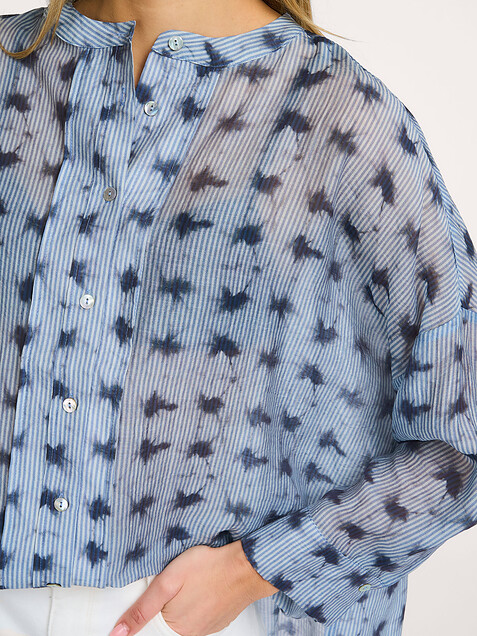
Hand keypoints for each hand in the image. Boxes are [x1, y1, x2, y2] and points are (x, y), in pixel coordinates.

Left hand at [108, 539, 278, 635]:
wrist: (248, 566)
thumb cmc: (209, 567)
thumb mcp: (168, 581)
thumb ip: (143, 607)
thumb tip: (118, 633)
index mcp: (176, 629)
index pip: (150, 630)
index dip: (147, 614)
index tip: (159, 595)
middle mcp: (192, 634)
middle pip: (167, 625)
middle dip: (165, 608)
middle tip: (176, 584)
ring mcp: (208, 628)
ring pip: (184, 621)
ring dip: (181, 606)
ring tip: (190, 582)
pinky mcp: (220, 619)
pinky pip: (200, 617)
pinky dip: (197, 604)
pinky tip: (202, 587)